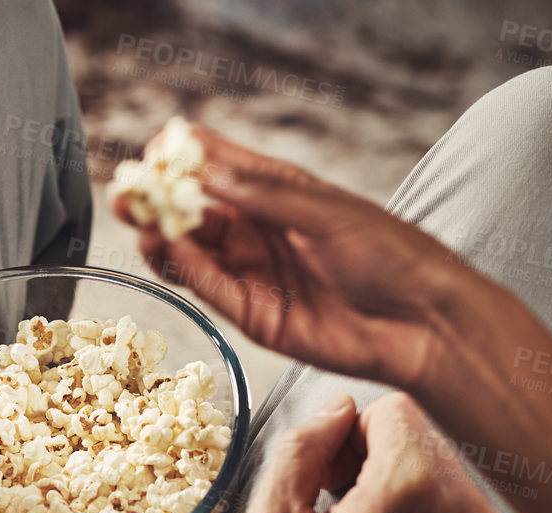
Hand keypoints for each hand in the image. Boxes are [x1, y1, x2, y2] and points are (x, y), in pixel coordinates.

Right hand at [115, 126, 465, 393]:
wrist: (420, 321)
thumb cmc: (389, 254)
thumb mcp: (326, 211)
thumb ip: (263, 193)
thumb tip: (206, 170)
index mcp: (278, 193)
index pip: (218, 167)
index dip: (184, 157)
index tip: (158, 152)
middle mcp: (259, 232)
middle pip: (194, 212)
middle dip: (159, 201)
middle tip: (130, 193)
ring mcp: (253, 274)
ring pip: (191, 252)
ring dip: (162, 237)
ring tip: (141, 222)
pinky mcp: (254, 315)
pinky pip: (209, 288)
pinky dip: (186, 269)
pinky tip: (170, 250)